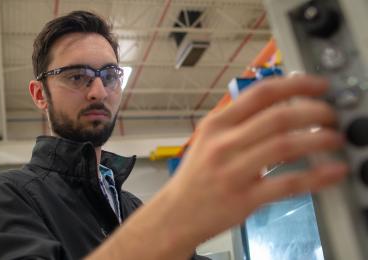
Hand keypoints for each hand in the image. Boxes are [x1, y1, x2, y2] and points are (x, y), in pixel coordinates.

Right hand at [166, 75, 347, 241]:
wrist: (177, 212)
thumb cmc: (196, 175)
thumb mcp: (209, 139)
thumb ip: (239, 122)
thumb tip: (282, 108)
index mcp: (216, 124)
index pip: (260, 93)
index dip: (295, 85)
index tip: (319, 86)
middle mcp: (223, 144)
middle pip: (278, 117)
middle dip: (315, 112)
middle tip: (332, 115)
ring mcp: (233, 171)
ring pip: (285, 146)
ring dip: (319, 139)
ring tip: (335, 139)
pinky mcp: (245, 198)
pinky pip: (288, 184)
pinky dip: (316, 177)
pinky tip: (333, 172)